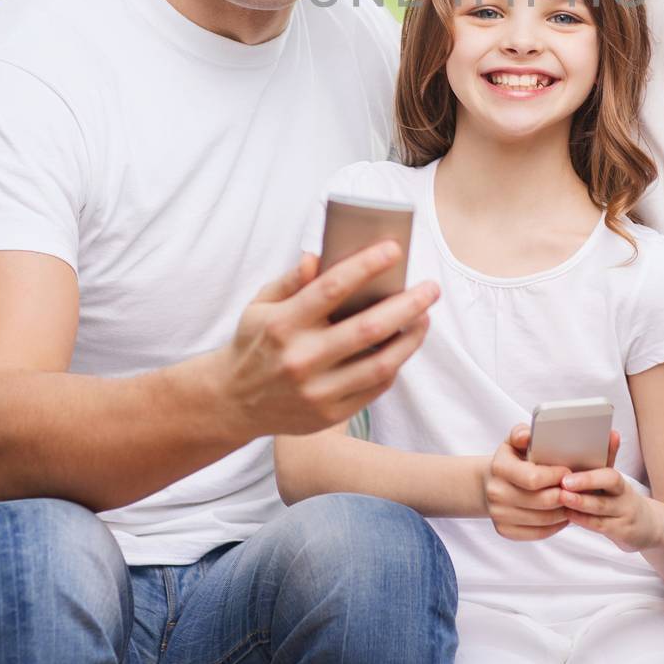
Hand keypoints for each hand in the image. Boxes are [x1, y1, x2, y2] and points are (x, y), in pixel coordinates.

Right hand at [213, 245, 438, 439]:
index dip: (366, 266)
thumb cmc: (254, 342)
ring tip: (425, 317)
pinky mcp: (329, 414)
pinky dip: (395, 365)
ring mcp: (316, 391)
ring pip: (379, 364)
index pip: (331, 289)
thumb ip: (290, 279)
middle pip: (366, 329)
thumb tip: (319, 256)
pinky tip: (404, 345)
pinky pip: (374, 388)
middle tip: (431, 288)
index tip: (395, 249)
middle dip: (406, 304)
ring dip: (410, 339)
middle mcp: (300, 359)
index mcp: (282, 324)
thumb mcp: (260, 304)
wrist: (232, 402)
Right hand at [484, 424, 572, 541]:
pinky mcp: (505, 530)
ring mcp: (499, 515)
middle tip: (578, 489)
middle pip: (542, 501)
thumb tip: (527, 436)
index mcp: (499, 467)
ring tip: (574, 501)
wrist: (489, 483)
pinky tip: (563, 514)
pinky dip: (555, 526)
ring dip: (564, 511)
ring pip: (543, 519)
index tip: (569, 471)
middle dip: (565, 495)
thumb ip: (521, 434)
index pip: (534, 478)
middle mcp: (496, 493)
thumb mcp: (514, 441)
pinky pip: (538, 533)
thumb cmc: (511, 459)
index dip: (556, 476)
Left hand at [555, 431, 663, 553]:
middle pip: (609, 483)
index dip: (592, 471)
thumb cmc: (622, 501)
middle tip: (564, 482)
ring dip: (580, 502)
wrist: (650, 527)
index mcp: (619, 482)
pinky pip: (600, 526)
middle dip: (586, 481)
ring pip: (602, 508)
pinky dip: (583, 520)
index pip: (610, 472)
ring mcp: (624, 515)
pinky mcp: (622, 533)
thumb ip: (607, 460)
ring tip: (562, 497)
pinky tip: (568, 515)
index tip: (571, 470)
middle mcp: (624, 496)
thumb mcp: (615, 483)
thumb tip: (610, 432)